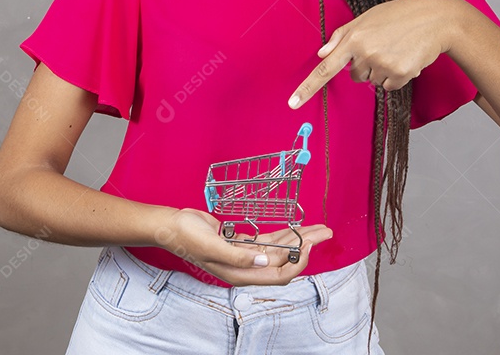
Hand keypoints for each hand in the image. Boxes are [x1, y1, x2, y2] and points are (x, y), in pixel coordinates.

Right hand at [155, 208, 332, 285]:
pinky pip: (268, 240)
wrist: (172, 225)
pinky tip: (296, 227)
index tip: (310, 245)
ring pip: (279, 249)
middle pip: (285, 260)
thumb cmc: (188, 236)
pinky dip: (283, 234)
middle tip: (326, 232)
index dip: (297, 262)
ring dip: (299, 238)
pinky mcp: (242, 242)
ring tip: (319, 228)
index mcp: (240, 274)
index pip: (279, 275)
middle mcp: (246, 267)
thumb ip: (238, 255)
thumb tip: (265, 261)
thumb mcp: (212, 246)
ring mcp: (245, 255)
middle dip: (307, 246)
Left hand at [288, 0, 451, 108]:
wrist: (436, 19)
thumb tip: (322, 53)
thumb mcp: (368, 17)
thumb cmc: (400, 15)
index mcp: (353, 37)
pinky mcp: (399, 74)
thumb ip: (343, 35)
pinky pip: (389, 86)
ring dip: (382, 70)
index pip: (325, 68)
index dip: (308, 87)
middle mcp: (365, 53)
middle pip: (355, 75)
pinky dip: (397, 76)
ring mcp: (382, 65)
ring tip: (397, 49)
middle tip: (384, 45)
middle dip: (365, 65)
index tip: (293, 103)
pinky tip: (406, 58)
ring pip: (373, 81)